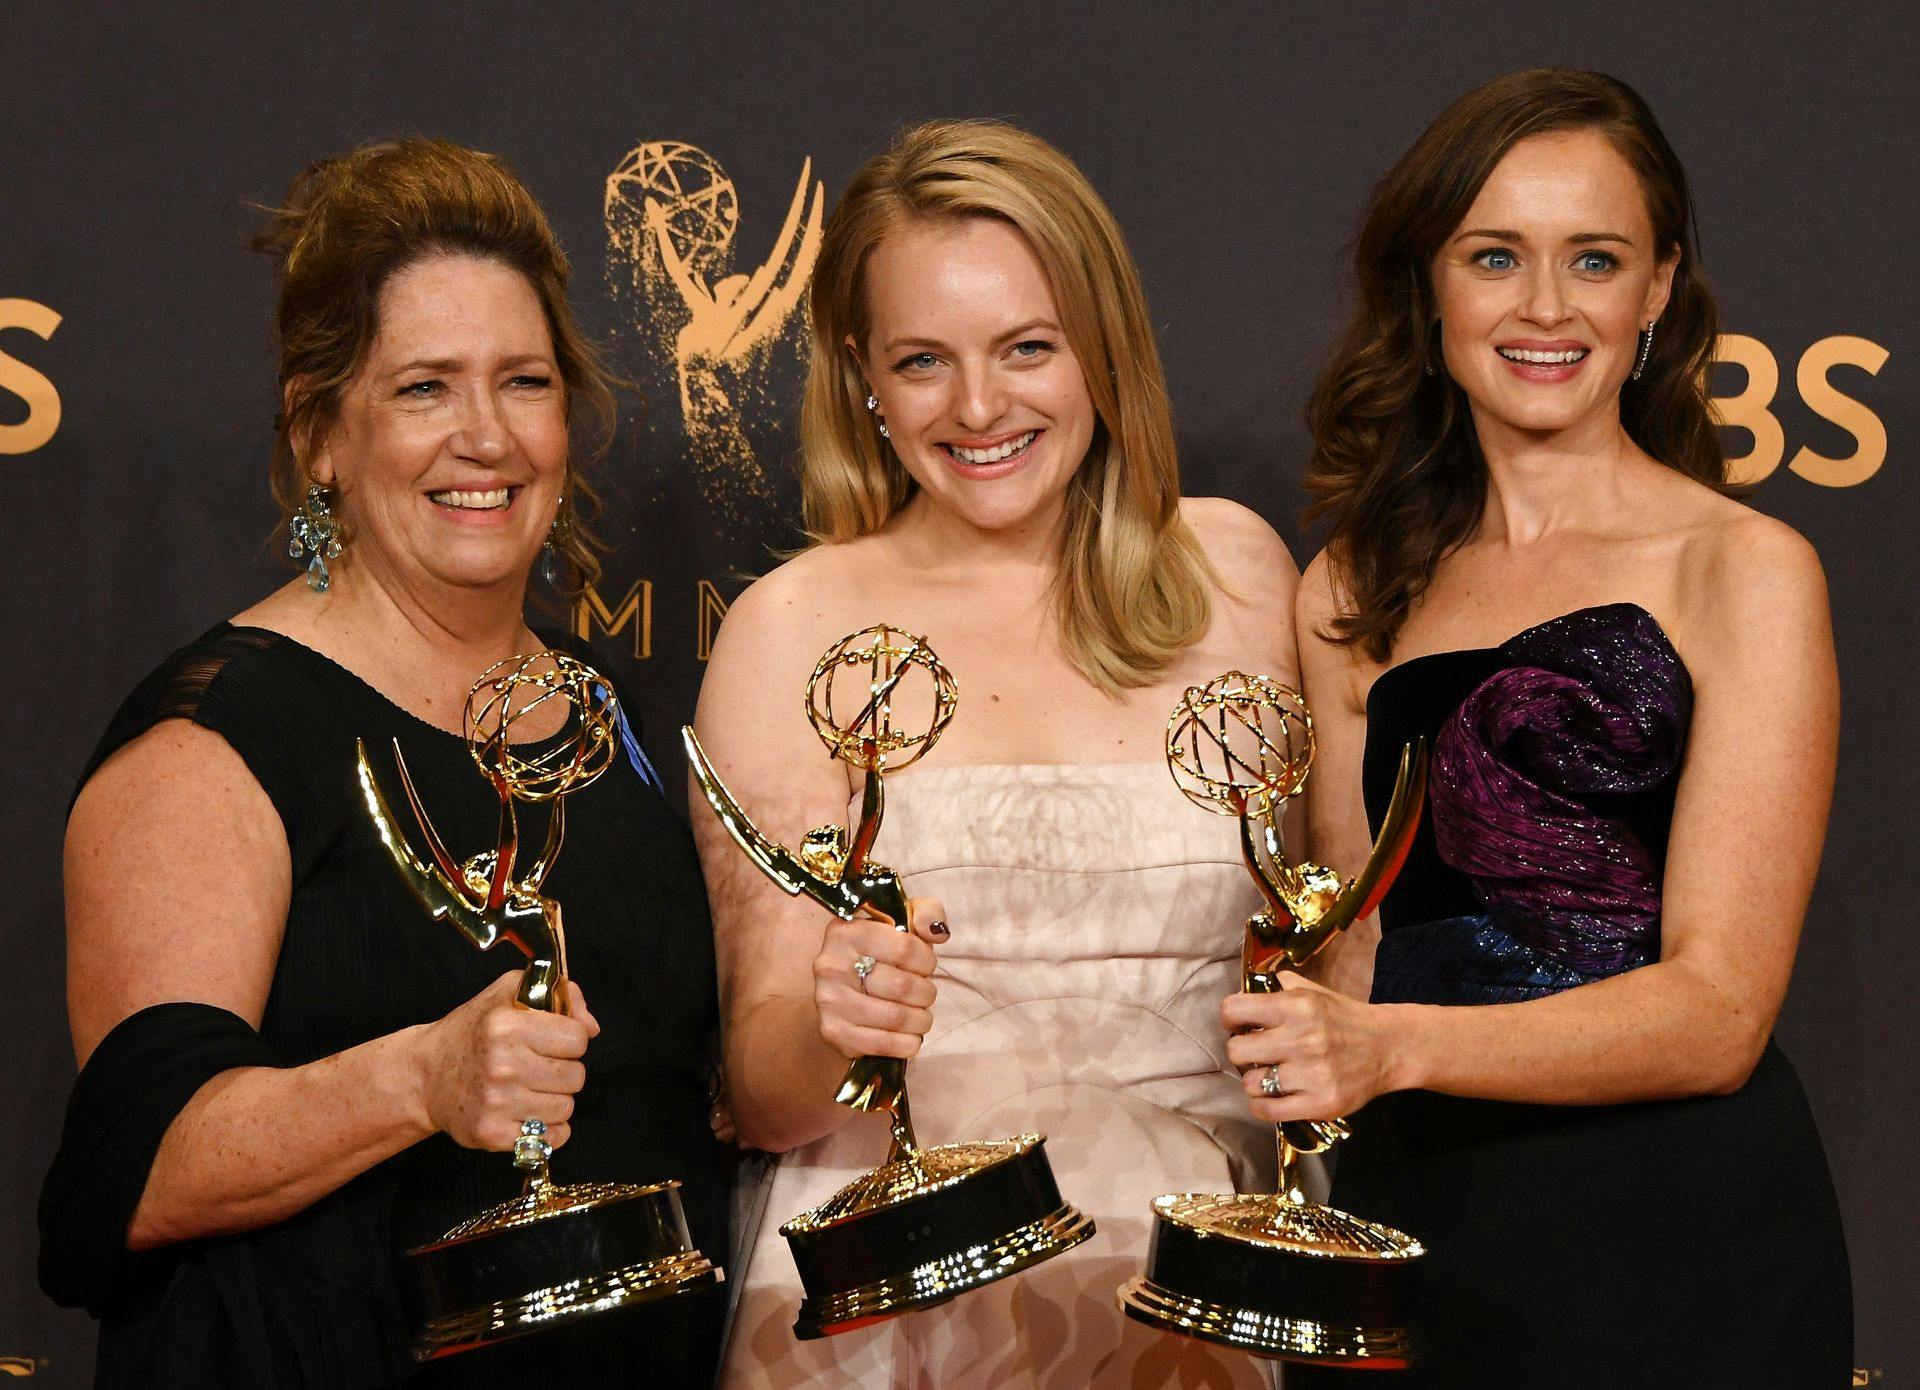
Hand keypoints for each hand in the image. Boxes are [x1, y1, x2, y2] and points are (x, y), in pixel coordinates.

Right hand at [413, 971, 599, 1151]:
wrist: (425, 1076)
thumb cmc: (472, 1032)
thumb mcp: (508, 993)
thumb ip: (560, 994)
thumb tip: (592, 1027)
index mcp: (507, 1025)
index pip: (578, 1039)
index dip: (570, 1038)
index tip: (552, 1040)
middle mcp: (502, 1065)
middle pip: (576, 1076)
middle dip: (564, 1070)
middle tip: (540, 1067)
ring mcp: (496, 1103)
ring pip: (566, 1108)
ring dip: (555, 1099)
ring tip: (531, 1089)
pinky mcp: (492, 1134)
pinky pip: (552, 1138)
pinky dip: (548, 1129)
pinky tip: (529, 1112)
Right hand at [812, 897, 947, 1061]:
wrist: (840, 993)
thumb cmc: (879, 955)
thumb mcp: (902, 923)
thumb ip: (925, 914)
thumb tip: (937, 931)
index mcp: (847, 931)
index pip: (906, 947)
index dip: (927, 960)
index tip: (926, 966)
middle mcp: (831, 964)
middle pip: (902, 986)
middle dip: (925, 993)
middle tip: (925, 994)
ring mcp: (829, 1000)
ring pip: (895, 1017)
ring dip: (920, 1020)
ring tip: (921, 1016)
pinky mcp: (833, 1032)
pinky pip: (883, 1044)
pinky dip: (907, 1044)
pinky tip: (910, 1037)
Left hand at [1223, 972, 1399, 1122]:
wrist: (1389, 1048)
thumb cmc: (1345, 1018)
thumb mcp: (1315, 992)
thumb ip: (1281, 987)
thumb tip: (1248, 988)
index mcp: (1297, 1006)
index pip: (1234, 1010)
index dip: (1230, 1019)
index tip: (1238, 1026)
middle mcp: (1302, 1038)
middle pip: (1237, 1051)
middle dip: (1241, 1051)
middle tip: (1254, 1053)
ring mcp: (1312, 1074)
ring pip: (1251, 1083)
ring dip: (1255, 1080)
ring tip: (1269, 1075)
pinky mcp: (1321, 1103)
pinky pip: (1268, 1111)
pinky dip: (1262, 1106)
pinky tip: (1270, 1096)